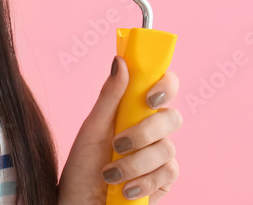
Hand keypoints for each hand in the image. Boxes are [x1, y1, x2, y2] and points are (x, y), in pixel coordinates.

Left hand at [57, 56, 181, 203]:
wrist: (80, 204)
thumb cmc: (82, 166)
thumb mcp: (91, 129)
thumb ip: (109, 97)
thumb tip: (120, 61)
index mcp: (134, 111)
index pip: (163, 87)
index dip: (165, 85)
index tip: (150, 97)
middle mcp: (151, 131)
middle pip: (172, 118)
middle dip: (144, 133)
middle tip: (118, 144)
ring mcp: (159, 157)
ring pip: (167, 149)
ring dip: (134, 164)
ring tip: (110, 175)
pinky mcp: (164, 181)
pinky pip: (169, 174)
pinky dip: (143, 182)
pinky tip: (125, 189)